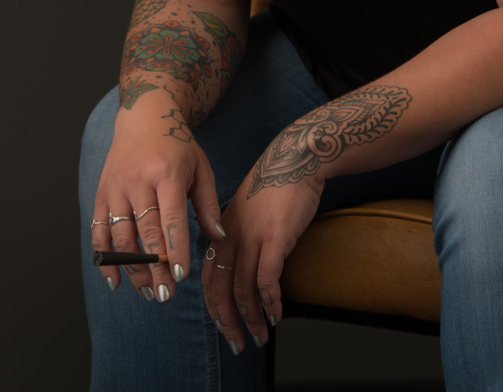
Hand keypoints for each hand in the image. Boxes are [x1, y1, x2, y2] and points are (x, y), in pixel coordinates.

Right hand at [91, 103, 224, 303]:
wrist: (144, 116)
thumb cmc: (177, 145)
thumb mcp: (201, 167)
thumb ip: (209, 204)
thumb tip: (218, 239)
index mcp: (165, 172)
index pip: (171, 217)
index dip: (175, 248)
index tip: (181, 275)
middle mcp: (137, 180)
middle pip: (145, 231)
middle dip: (155, 266)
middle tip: (166, 294)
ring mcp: (116, 187)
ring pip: (121, 236)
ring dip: (133, 268)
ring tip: (149, 291)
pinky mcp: (102, 193)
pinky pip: (99, 230)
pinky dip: (104, 257)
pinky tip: (115, 280)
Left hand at [201, 155, 324, 352]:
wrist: (294, 160)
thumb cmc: (274, 186)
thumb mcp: (246, 212)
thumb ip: (240, 238)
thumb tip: (242, 269)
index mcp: (221, 231)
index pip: (209, 277)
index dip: (214, 305)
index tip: (223, 325)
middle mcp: (230, 236)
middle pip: (220, 288)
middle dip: (227, 321)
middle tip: (237, 343)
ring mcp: (251, 237)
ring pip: (242, 290)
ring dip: (251, 319)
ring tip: (260, 337)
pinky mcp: (274, 238)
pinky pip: (266, 279)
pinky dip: (269, 302)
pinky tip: (276, 314)